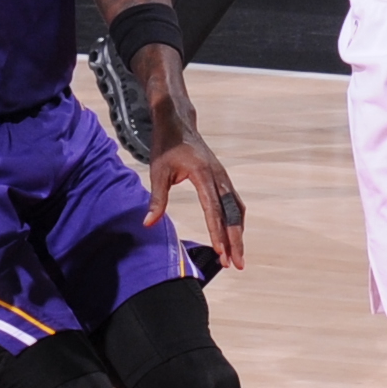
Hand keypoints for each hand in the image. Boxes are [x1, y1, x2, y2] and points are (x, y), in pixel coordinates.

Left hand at [147, 129, 246, 271]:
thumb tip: (148, 224)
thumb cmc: (167, 146)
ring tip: (236, 257)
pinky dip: (237, 222)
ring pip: (237, 210)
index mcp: (203, 173)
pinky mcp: (224, 178)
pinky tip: (234, 236)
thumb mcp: (158, 171)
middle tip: (236, 264)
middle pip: (232, 213)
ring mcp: (224, 176)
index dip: (217, 232)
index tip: (220, 252)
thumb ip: (157, 199)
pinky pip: (235, 204)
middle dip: (235, 240)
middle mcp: (219, 175)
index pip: (212, 208)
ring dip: (238, 234)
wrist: (177, 122)